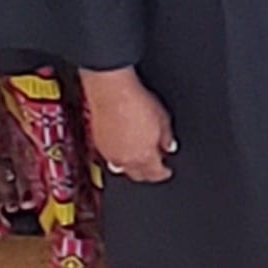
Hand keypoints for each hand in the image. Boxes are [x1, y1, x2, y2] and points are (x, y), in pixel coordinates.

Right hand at [82, 66, 176, 180]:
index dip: (163, 173)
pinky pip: (110, 158)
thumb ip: (167, 137)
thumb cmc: (136, 102)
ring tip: (139, 158)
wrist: (112, 92)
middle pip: (137, 175)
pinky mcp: (98, 144)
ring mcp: (109, 153)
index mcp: (144, 156)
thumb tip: (169, 146)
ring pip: (121, 168)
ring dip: (131, 167)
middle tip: (154, 166)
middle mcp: (125, 159)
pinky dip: (118, 157)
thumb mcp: (163, 119)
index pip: (155, 174)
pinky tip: (123, 147)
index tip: (167, 170)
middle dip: (147, 173)